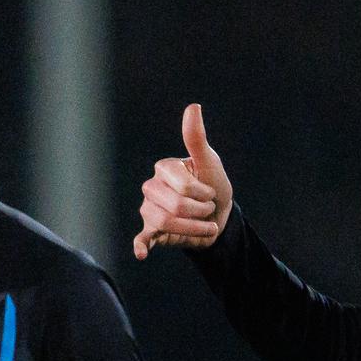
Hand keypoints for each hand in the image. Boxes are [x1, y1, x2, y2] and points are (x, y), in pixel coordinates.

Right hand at [133, 103, 233, 260]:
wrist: (218, 216)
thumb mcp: (209, 162)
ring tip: (203, 226)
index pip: (182, 186)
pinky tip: (143, 253)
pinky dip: (142, 246)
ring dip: (193, 229)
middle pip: (175, 207)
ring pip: (166, 223)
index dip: (202, 193)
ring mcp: (149, 209)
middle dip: (200, 212)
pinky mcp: (151, 230)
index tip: (210, 192)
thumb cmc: (213, 184)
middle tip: (207, 210)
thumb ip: (196, 138)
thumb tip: (193, 107)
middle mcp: (152, 187)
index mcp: (164, 168)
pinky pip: (143, 238)